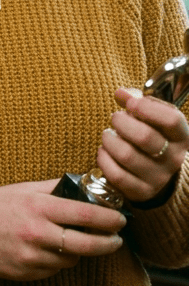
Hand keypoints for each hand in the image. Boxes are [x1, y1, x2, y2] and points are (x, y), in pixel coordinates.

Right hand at [0, 179, 125, 279]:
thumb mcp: (21, 189)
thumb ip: (53, 188)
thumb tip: (84, 185)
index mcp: (37, 207)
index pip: (84, 214)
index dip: (108, 218)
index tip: (120, 219)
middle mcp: (37, 233)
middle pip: (88, 244)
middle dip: (109, 242)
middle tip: (116, 239)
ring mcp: (32, 257)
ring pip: (72, 259)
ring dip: (80, 251)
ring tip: (74, 239)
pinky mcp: (27, 273)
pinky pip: (55, 270)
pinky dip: (59, 260)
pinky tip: (50, 249)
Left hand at [95, 87, 188, 203]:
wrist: (154, 171)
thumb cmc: (150, 136)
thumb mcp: (150, 117)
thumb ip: (136, 101)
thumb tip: (121, 94)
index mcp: (181, 136)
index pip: (171, 119)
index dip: (146, 107)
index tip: (130, 104)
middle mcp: (173, 158)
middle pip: (145, 136)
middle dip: (121, 122)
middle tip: (115, 119)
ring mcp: (159, 178)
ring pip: (127, 155)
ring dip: (109, 140)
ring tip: (108, 135)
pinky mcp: (141, 191)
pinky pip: (116, 174)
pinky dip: (104, 159)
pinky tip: (105, 151)